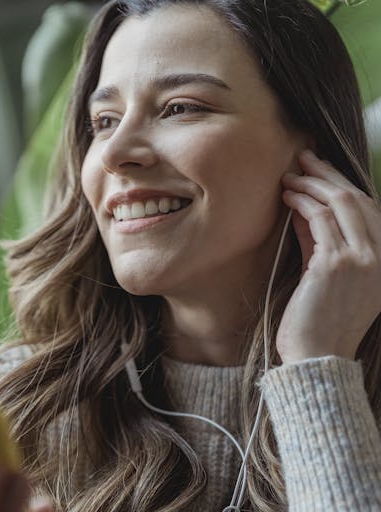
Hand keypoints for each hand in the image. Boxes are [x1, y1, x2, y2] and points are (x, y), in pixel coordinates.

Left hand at [277, 149, 380, 363]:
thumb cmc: (316, 321)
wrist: (317, 357)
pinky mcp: (336, 263)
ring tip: (288, 177)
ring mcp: (363, 259)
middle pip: (358, 198)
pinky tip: (287, 196)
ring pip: (340, 203)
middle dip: (328, 174)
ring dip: (311, 184)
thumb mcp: (323, 274)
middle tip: (304, 158)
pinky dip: (302, 202)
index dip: (343, 184)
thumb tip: (302, 209)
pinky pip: (320, 219)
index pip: (369, 209)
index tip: (320, 171)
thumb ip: (318, 242)